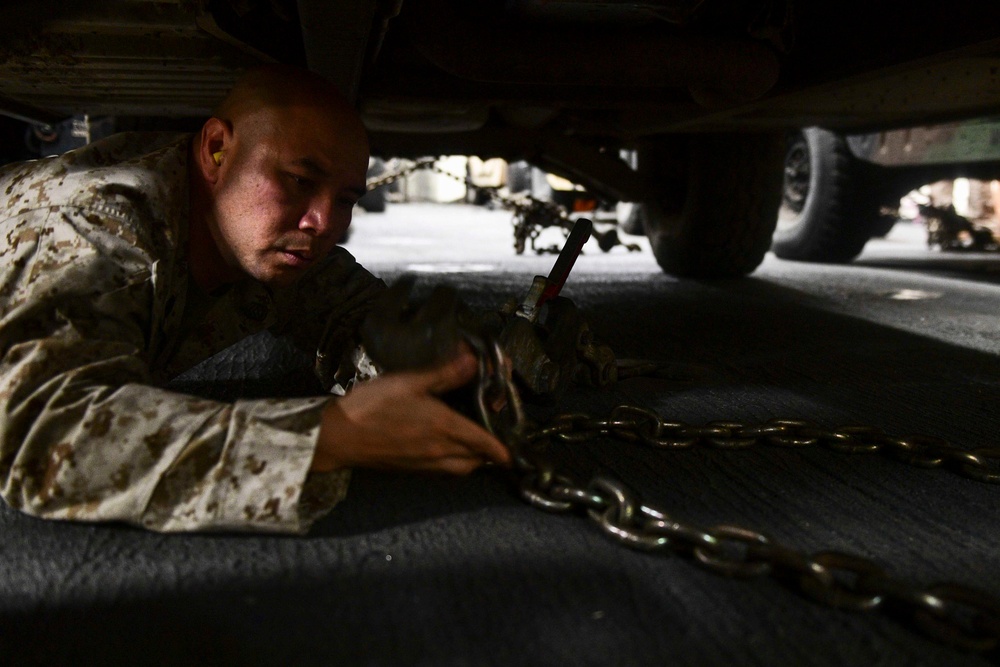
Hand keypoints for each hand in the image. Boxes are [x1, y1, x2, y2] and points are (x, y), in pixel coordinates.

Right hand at [311, 348, 510, 474]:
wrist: (337, 437)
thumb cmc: (372, 407)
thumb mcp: (409, 381)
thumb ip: (444, 372)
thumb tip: (473, 359)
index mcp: (445, 429)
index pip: (486, 444)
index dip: (503, 449)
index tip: (514, 451)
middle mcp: (439, 452)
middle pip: (476, 462)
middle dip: (490, 455)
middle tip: (495, 440)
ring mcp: (423, 465)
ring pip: (460, 470)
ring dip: (472, 461)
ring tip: (473, 445)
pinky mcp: (409, 470)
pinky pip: (441, 472)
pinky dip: (452, 465)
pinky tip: (444, 450)